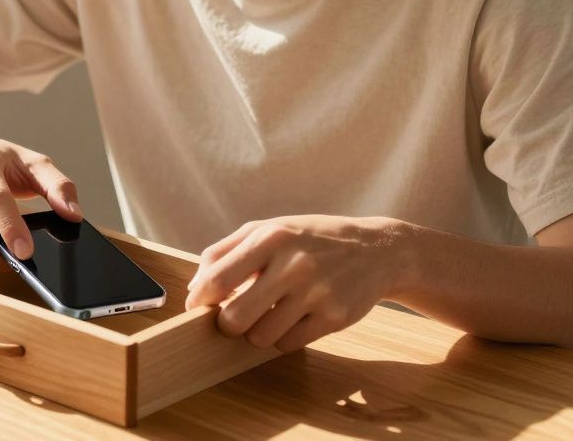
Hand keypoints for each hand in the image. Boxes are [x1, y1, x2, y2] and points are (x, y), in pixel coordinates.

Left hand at [184, 215, 411, 352]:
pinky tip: (294, 318)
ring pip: (261, 337)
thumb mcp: (268, 229)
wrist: (377, 250)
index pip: (218, 278)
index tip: (196, 308)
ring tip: (269, 314)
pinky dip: (283, 338)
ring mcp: (317, 293)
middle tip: (233, 318)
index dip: (200, 300)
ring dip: (257, 332)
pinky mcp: (335, 317)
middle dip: (227, 325)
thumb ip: (225, 252)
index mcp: (271, 237)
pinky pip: (289, 344)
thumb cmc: (310, 239)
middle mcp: (294, 264)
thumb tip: (194, 288)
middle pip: (236, 318)